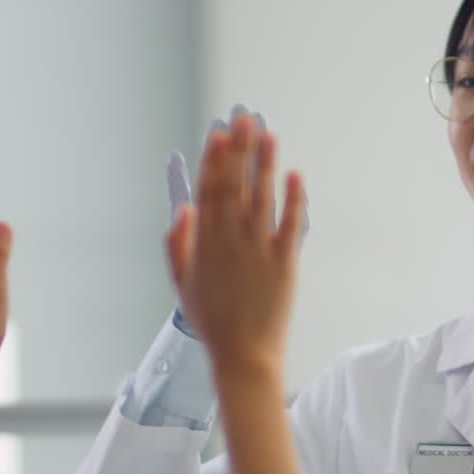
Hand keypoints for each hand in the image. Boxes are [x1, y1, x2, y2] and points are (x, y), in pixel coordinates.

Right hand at [165, 115, 305, 371]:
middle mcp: (231, 241)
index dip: (213, 159)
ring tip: (267, 133)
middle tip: (243, 117)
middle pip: (234, 186)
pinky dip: (294, 199)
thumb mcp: (182, 283)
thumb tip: (184, 208)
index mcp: (205, 244)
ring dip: (264, 163)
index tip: (217, 132)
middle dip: (238, 149)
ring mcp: (258, 250)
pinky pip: (291, 224)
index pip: (209, 192)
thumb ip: (178, 244)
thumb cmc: (211, 321)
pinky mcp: (285, 263)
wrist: (243, 356)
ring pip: (262, 198)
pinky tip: (295, 174)